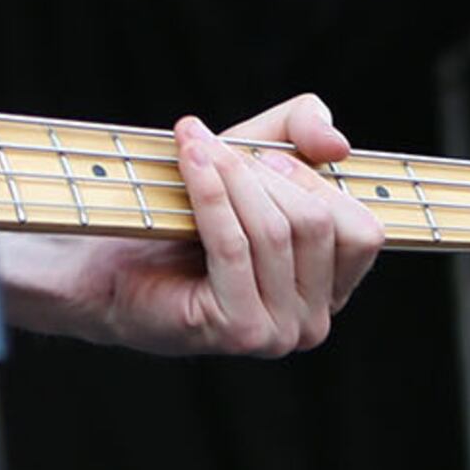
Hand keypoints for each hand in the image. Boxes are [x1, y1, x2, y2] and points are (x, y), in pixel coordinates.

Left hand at [3, 94, 382, 356]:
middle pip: (318, 223)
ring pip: (277, 230)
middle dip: (265, 172)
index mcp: (330, 289)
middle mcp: (314, 322)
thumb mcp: (251, 158)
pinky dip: (211, 193)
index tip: (265, 152)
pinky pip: (235, 245)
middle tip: (216, 148)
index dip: (316, 181)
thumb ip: (301, 134)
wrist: (106, 262)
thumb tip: (336, 143)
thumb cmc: (181, 213)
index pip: (363, 231)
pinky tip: (189, 161)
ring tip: (193, 147)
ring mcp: (279, 334)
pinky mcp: (238, 330)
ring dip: (231, 174)